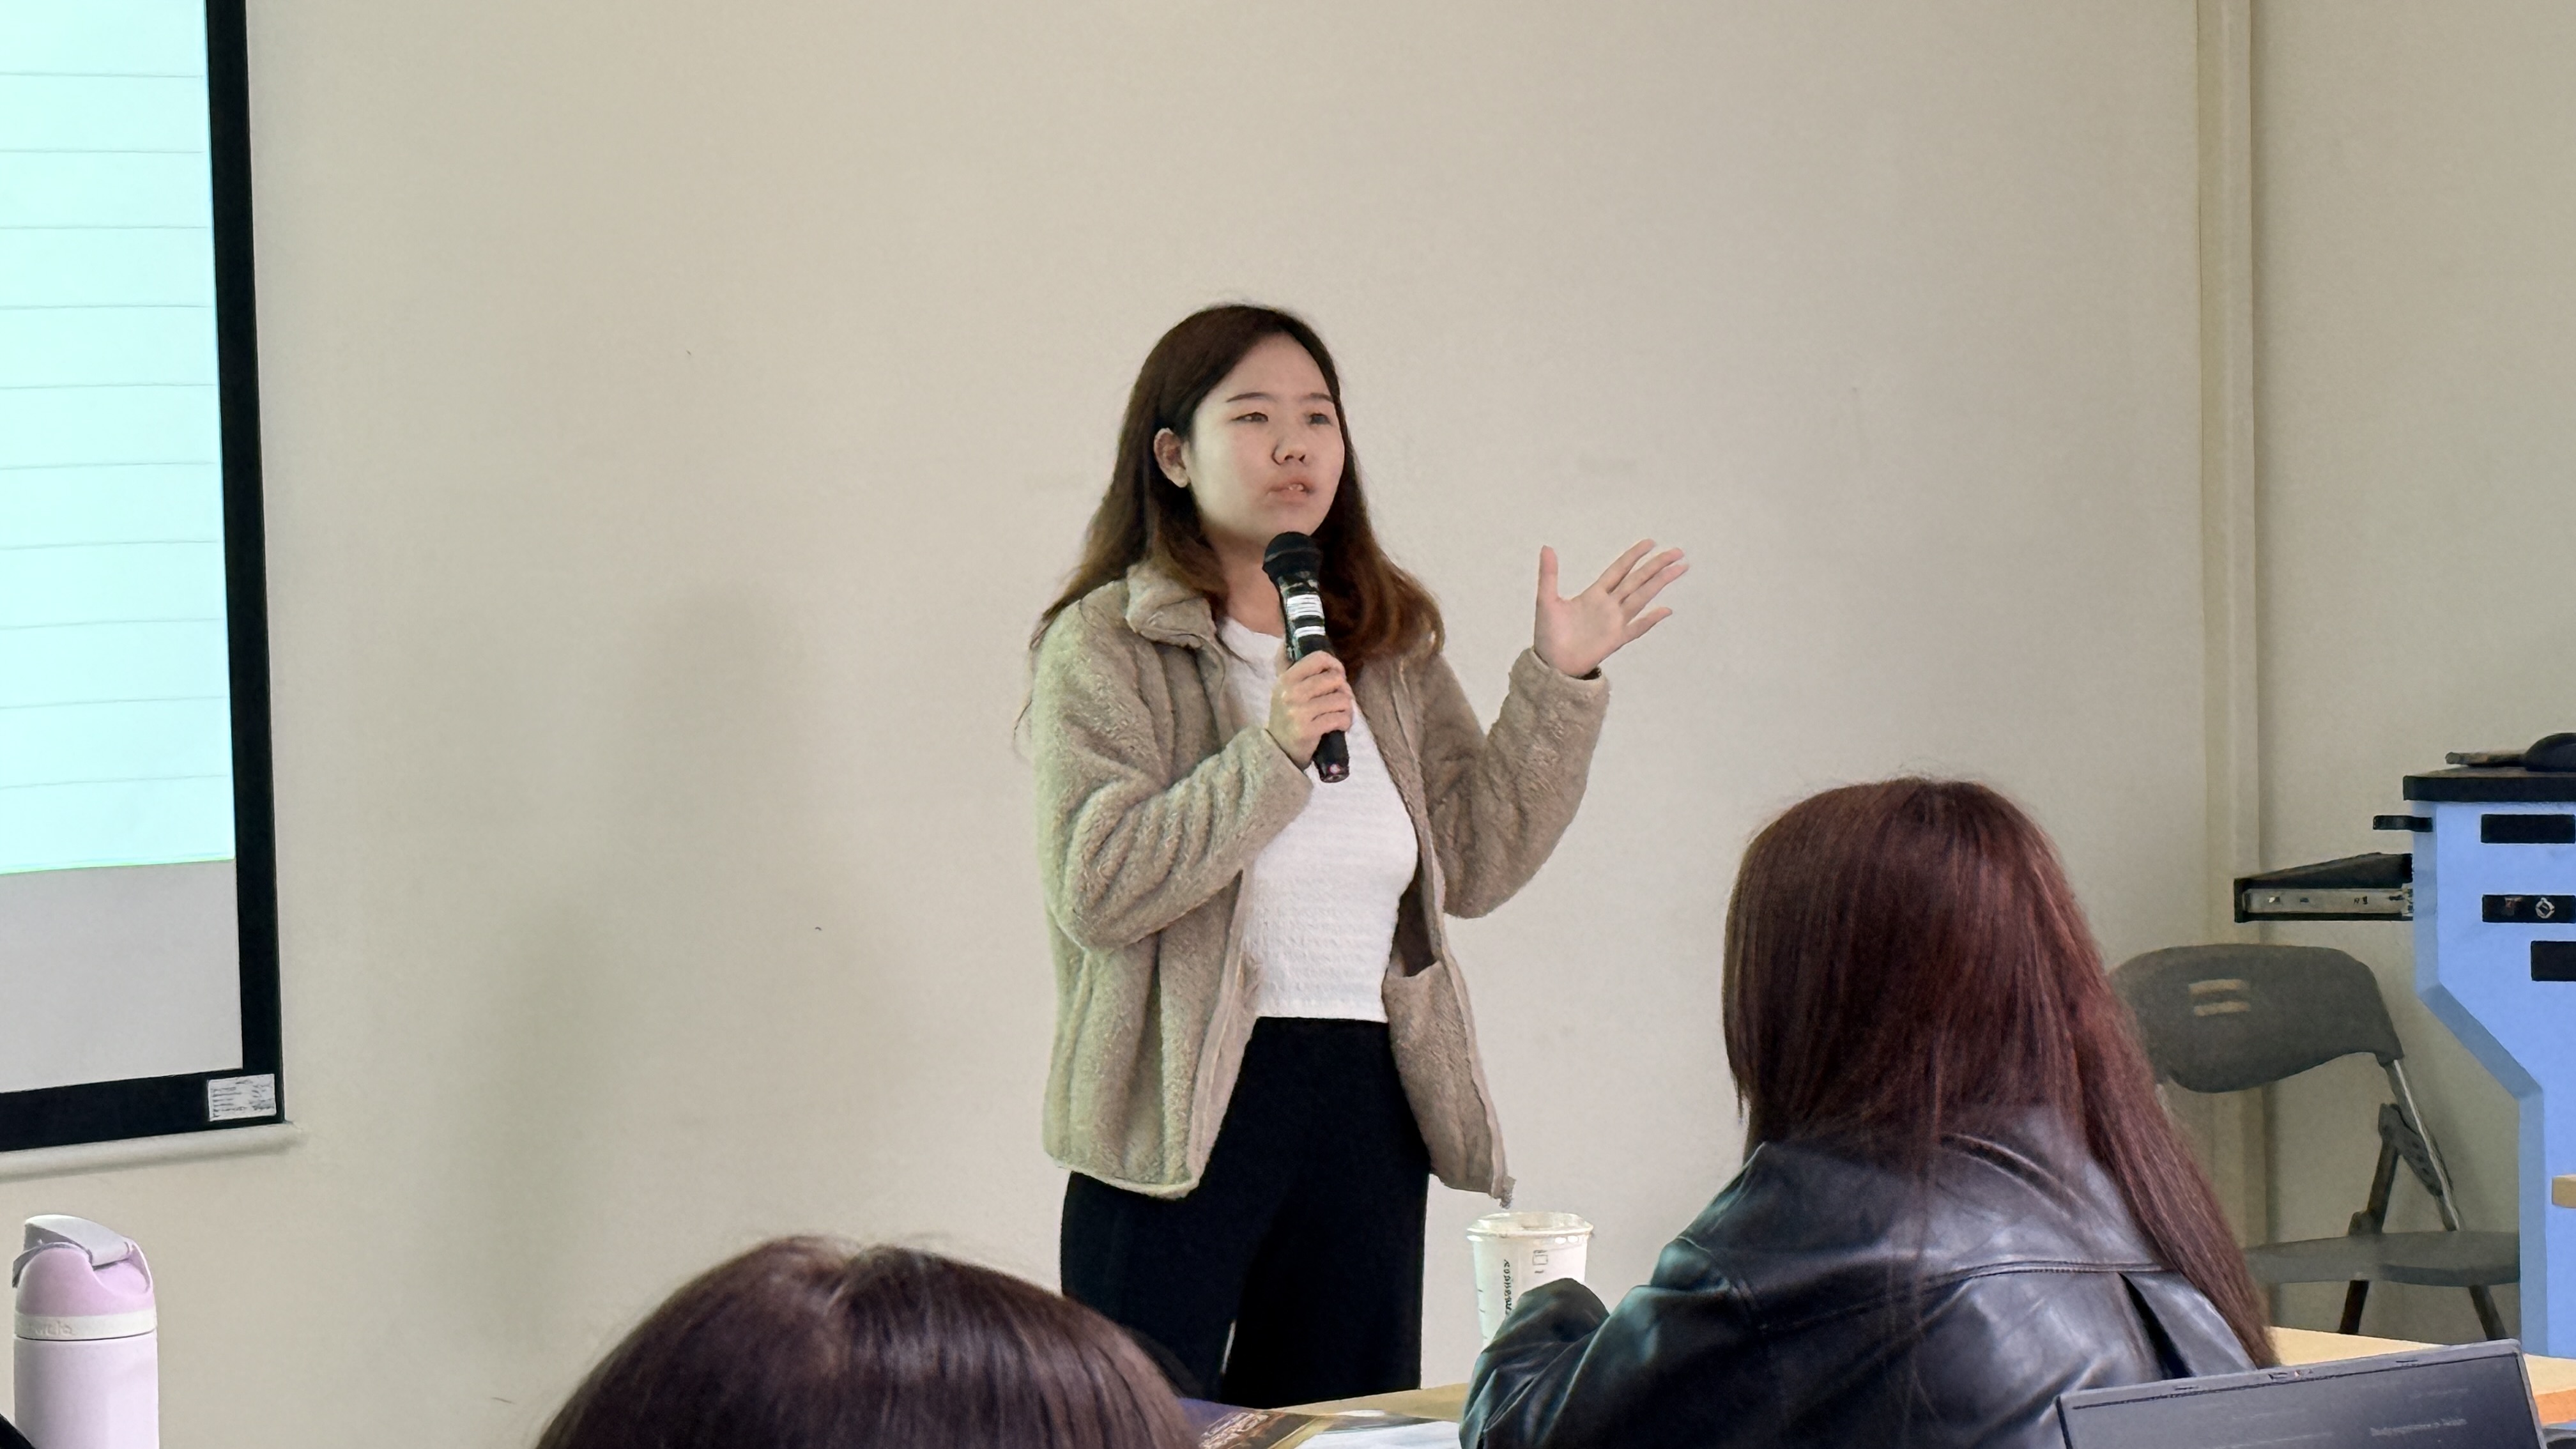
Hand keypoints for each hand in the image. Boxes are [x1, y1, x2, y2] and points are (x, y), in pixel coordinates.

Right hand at [1266, 651, 1353, 766]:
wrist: (1278, 750)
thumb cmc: (1286, 717)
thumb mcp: (1283, 690)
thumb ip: (1291, 668)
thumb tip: (1286, 639)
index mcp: (1286, 679)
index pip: (1318, 658)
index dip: (1335, 664)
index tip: (1338, 675)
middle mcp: (1291, 693)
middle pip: (1334, 679)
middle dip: (1345, 690)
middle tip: (1342, 699)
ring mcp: (1299, 712)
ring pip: (1341, 700)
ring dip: (1348, 708)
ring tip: (1342, 714)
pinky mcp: (1309, 730)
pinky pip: (1340, 719)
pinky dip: (1346, 722)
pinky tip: (1341, 726)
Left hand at [1534, 540, 1686, 677]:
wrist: (1550, 664)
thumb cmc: (1547, 634)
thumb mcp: (1546, 600)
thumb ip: (1548, 574)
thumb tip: (1546, 547)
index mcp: (1594, 594)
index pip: (1619, 570)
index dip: (1634, 556)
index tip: (1651, 543)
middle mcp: (1609, 605)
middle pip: (1638, 580)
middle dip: (1657, 566)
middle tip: (1677, 552)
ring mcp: (1615, 622)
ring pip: (1642, 598)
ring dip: (1660, 583)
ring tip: (1679, 569)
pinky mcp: (1615, 640)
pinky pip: (1637, 628)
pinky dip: (1651, 619)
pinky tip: (1666, 609)